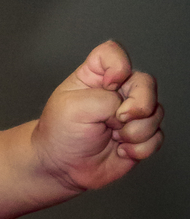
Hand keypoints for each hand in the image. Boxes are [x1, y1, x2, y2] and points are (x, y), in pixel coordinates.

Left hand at [32, 40, 162, 194]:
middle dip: (138, 105)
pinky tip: (120, 150)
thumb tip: (130, 110)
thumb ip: (105, 100)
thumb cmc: (60, 132)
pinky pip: (157, 137)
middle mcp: (118, 91)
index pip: (115, 52)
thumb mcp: (73, 107)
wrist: (62, 166)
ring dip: (135, 131)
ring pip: (156, 113)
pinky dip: (139, 148)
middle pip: (146, 83)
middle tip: (118, 120)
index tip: (109, 84)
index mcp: (96, 75)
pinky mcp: (141, 136)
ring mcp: (131, 113)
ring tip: (113, 137)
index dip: (119, 65)